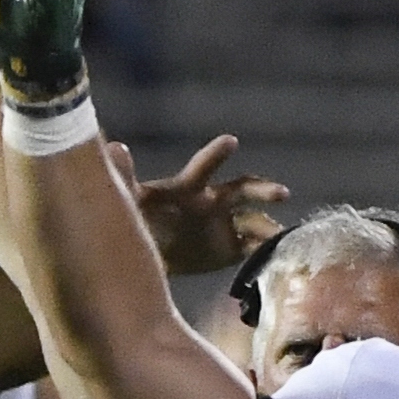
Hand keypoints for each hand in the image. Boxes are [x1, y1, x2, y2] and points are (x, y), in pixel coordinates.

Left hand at [131, 132, 286, 276]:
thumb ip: (124, 176)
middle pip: (244, 191)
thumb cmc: (137, 220)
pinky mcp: (230, 250)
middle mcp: (214, 202)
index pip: (205, 167)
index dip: (216, 155)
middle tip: (282, 193)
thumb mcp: (128, 200)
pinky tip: (278, 256)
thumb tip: (116, 147)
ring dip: (268, 227)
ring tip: (281, 235)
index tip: (231, 141)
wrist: (147, 258)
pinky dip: (265, 252)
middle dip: (264, 191)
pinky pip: (253, 249)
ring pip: (254, 222)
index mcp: (191, 187)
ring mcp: (225, 226)